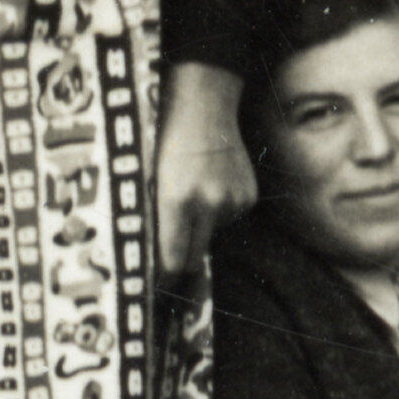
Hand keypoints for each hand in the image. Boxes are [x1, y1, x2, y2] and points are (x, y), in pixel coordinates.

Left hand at [154, 62, 252, 283]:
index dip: (162, 278)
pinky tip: (209, 188)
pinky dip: (216, 212)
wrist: (203, 108)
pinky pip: (227, 218)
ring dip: (199, 230)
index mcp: (177, 200)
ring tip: (189, 200)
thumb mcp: (149, 181)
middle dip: (179, 266)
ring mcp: (233, 201)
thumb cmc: (163, 141)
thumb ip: (154, 219)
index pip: (172, 259)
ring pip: (211, 235)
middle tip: (166, 274)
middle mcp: (209, 204)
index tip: (154, 291)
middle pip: (194, 256)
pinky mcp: (248, 196)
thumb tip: (153, 259)